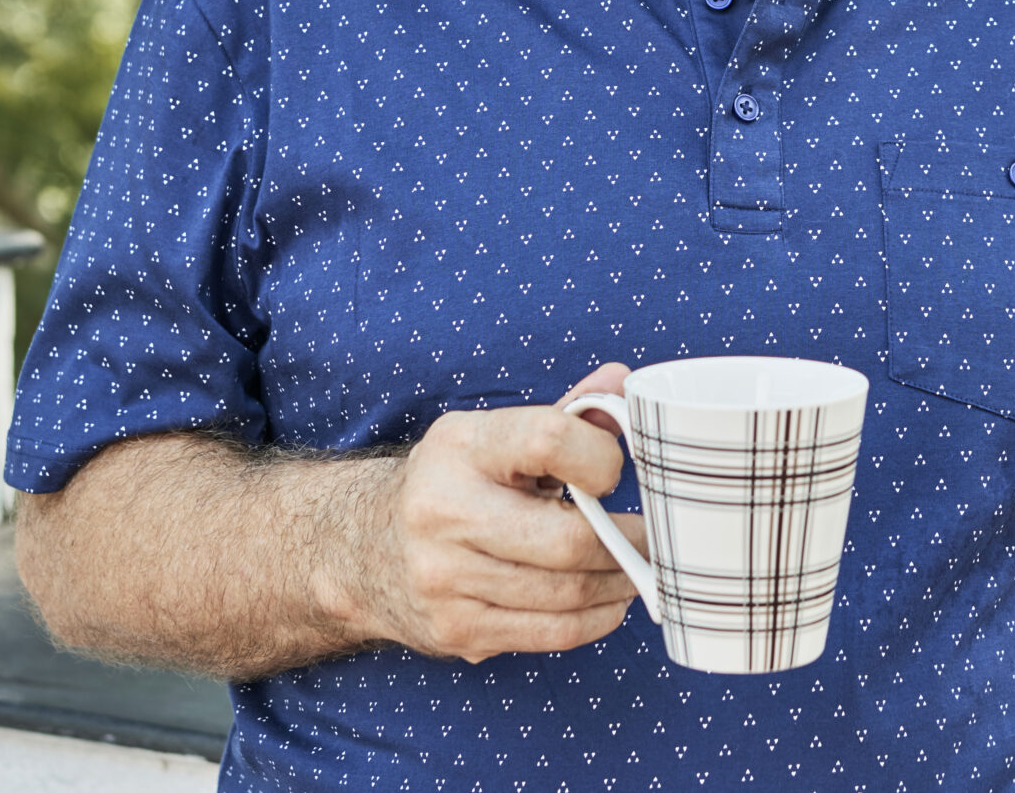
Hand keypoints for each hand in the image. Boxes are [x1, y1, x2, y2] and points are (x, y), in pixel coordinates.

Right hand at [346, 362, 647, 662]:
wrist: (362, 549)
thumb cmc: (454, 483)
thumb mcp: (495, 436)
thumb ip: (564, 412)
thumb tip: (621, 380)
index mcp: (462, 447)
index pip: (550, 439)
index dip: (602, 457)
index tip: (614, 471)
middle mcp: (445, 511)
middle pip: (567, 540)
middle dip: (627, 543)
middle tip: (652, 538)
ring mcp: (445, 578)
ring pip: (566, 593)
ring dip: (619, 584)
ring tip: (637, 569)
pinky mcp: (456, 629)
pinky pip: (550, 634)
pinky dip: (595, 619)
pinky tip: (608, 600)